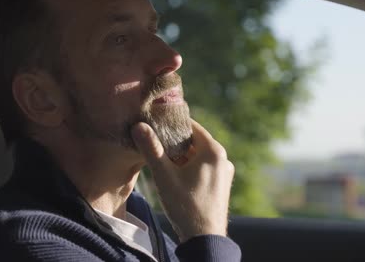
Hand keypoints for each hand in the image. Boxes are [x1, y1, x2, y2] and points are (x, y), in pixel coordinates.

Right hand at [131, 119, 234, 241]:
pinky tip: (176, 178)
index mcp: (214, 151)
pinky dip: (191, 168)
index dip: (172, 125)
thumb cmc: (185, 206)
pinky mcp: (222, 185)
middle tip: (156, 147)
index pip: (191, 126)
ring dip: (182, 158)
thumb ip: (151, 149)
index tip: (156, 126)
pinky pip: (205, 168)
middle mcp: (224, 158)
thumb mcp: (164, 175)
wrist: (204, 239)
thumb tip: (139, 126)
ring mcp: (225, 172)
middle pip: (195, 141)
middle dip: (175, 144)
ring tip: (164, 164)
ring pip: (199, 156)